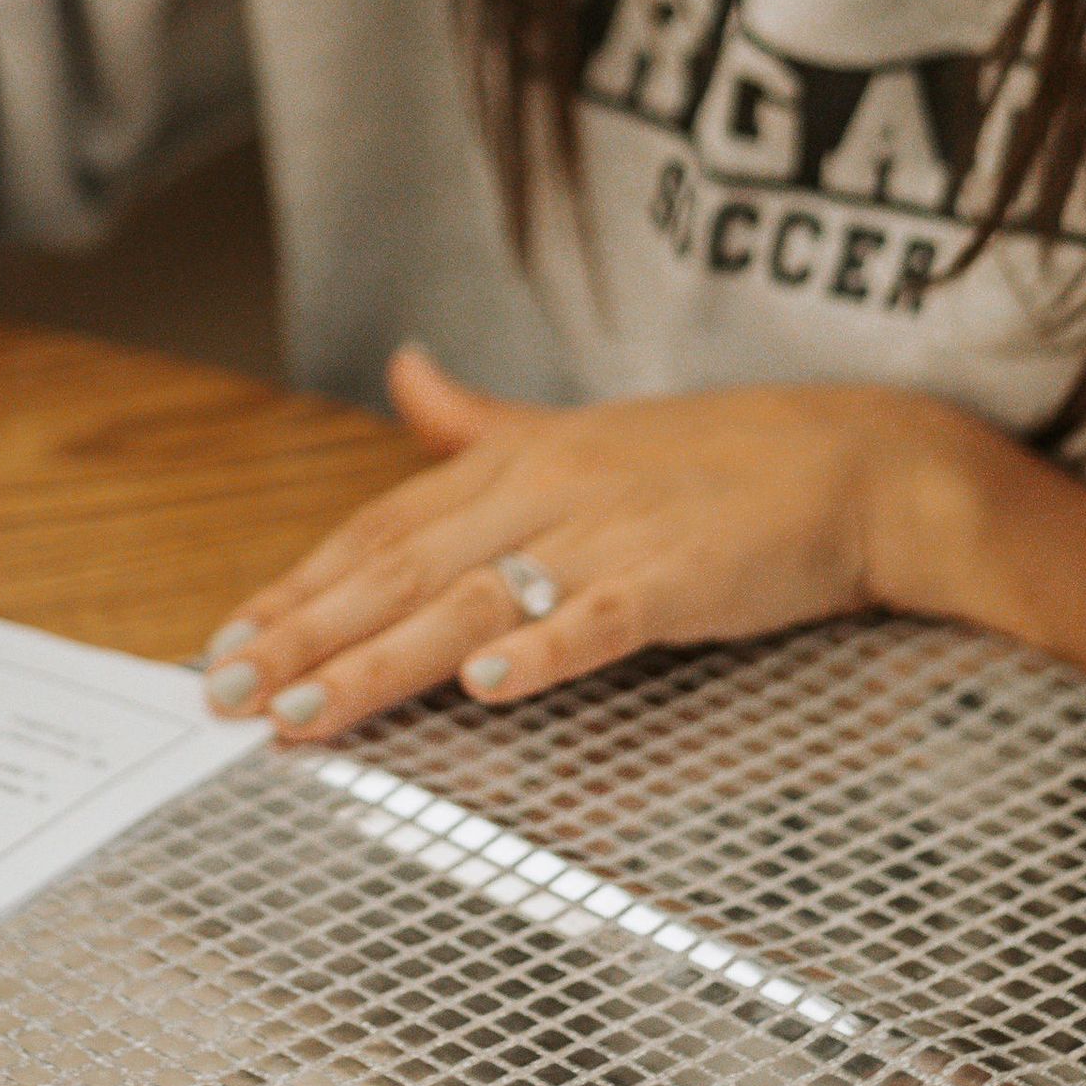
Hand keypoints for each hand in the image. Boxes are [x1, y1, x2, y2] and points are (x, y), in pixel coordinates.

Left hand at [202, 348, 960, 740]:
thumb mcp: (582, 428)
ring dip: (378, 661)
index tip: (225, 640)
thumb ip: (480, 420)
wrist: (860, 460)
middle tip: (226, 694)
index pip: (379, 528)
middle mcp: (546, 487)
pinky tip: (483, 689)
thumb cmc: (719, 459)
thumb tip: (404, 371)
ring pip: (468, 600)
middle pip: (397, 568)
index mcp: (517, 458)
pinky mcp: (678, 576)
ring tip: (305, 715)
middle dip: (302, 634)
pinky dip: (540, 652)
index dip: (297, 585)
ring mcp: (610, 529)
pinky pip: (598, 617)